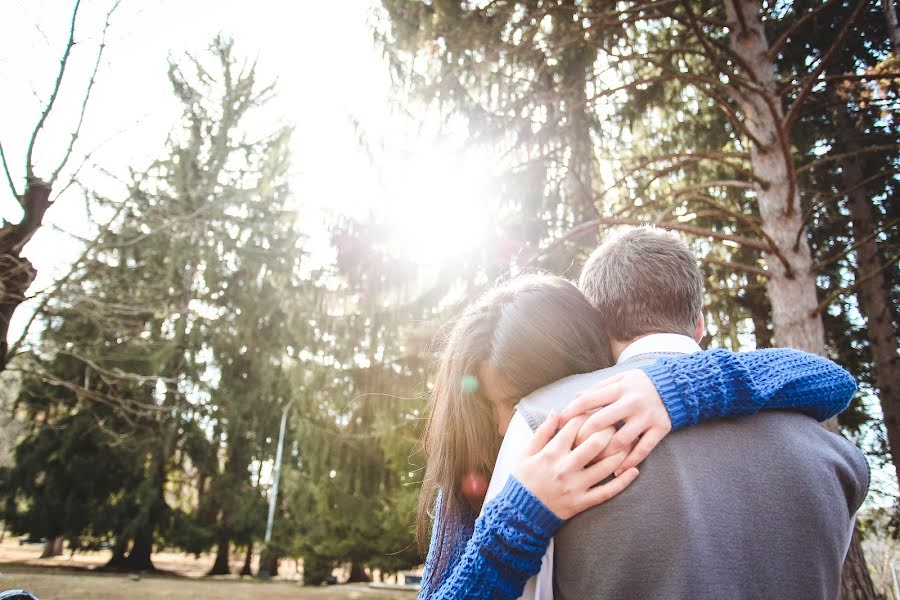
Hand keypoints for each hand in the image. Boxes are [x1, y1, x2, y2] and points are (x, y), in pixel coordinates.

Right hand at [513, 411, 638, 519]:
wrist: (519, 514)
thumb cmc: (523, 480)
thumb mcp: (526, 453)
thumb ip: (542, 432)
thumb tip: (556, 412)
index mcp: (550, 453)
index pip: (574, 427)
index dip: (586, 415)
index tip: (593, 412)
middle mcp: (565, 468)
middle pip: (595, 443)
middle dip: (608, 430)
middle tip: (615, 425)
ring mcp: (575, 486)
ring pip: (605, 466)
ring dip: (621, 452)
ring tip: (629, 442)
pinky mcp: (581, 502)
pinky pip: (607, 492)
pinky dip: (623, 482)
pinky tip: (634, 471)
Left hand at [560, 369, 671, 474]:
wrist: (676, 385)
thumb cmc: (640, 383)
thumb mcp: (620, 379)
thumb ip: (599, 388)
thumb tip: (576, 397)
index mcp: (619, 388)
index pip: (589, 400)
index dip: (572, 411)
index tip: (560, 422)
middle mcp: (632, 402)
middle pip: (601, 421)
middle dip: (583, 436)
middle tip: (572, 447)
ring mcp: (646, 417)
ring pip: (621, 440)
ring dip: (604, 454)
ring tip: (591, 463)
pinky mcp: (660, 429)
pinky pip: (643, 449)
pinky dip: (629, 463)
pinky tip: (617, 472)